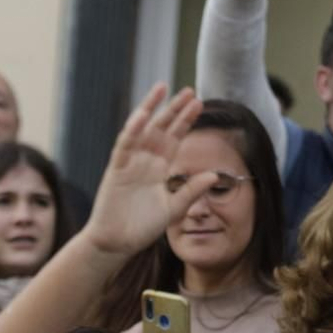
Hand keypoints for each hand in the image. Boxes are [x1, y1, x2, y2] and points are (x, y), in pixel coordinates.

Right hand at [82, 85, 210, 258]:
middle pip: (161, 128)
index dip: (186, 121)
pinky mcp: (116, 170)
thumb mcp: (174, 209)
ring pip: (141, 129)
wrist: (117, 244)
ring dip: (151, 109)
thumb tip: (215, 175)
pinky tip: (143, 115)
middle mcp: (145, 161)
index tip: (199, 103)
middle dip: (174, 109)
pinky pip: (125, 145)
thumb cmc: (142, 229)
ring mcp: (129, 163)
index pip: (174, 138)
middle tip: (189, 90)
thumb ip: (192, 191)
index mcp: (159, 169)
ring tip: (163, 88)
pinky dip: (133, 130)